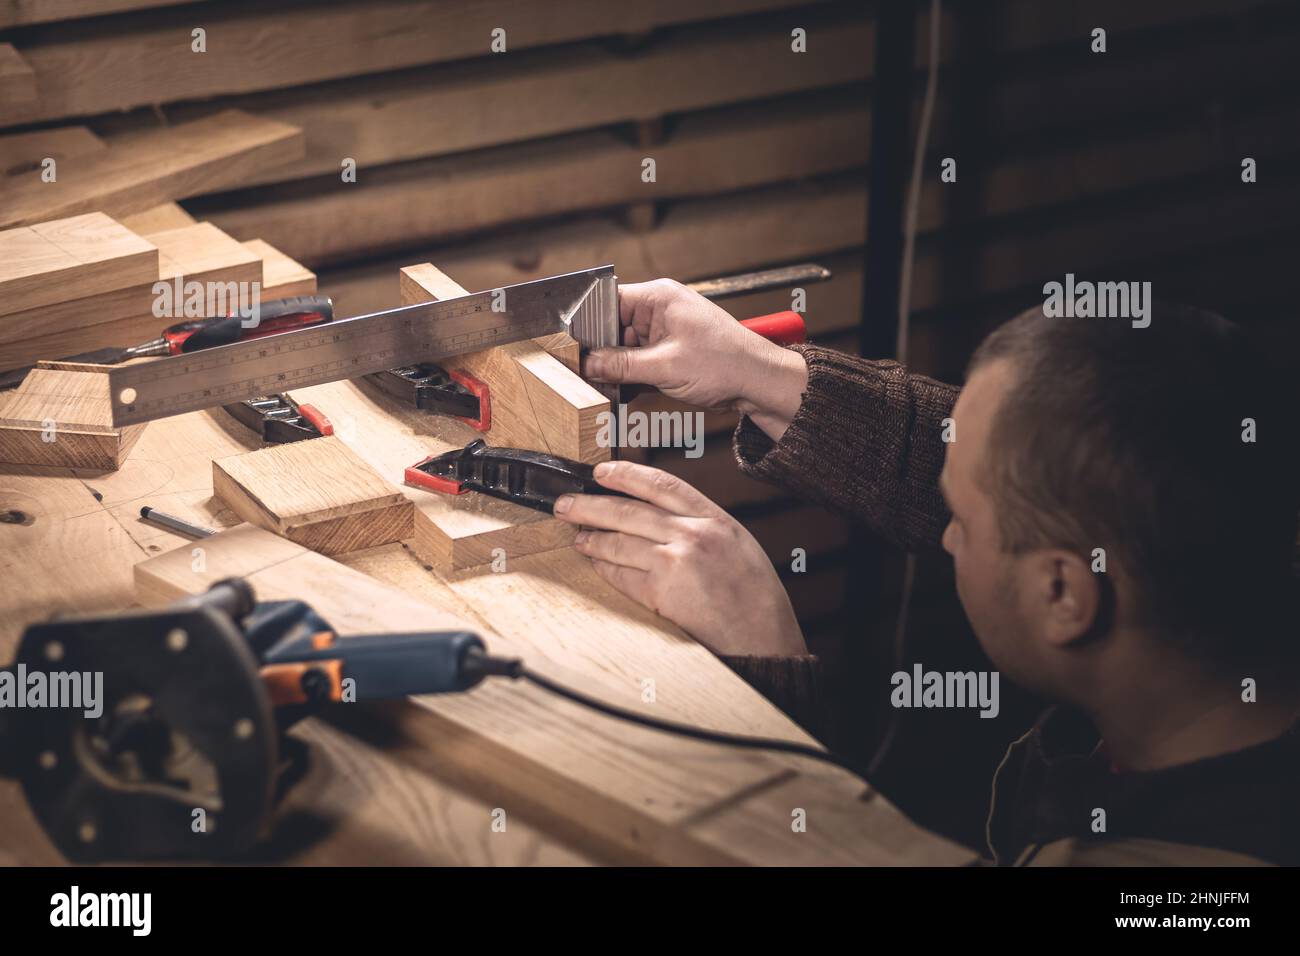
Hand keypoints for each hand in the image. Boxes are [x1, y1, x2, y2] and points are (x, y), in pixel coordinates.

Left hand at [554, 460, 806, 657]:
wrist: (764, 639)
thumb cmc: (754, 597)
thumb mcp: (737, 545)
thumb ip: (702, 526)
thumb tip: (658, 517)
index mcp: (715, 518)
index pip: (662, 484)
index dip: (627, 474)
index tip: (601, 471)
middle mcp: (694, 534)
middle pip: (629, 511)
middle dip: (591, 505)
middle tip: (566, 504)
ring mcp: (676, 562)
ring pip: (619, 542)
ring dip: (592, 539)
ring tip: (578, 538)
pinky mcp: (663, 593)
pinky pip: (623, 576)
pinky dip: (605, 569)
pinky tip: (596, 564)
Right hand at [584, 279, 805, 437]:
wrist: (757, 383)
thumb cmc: (726, 363)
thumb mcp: (665, 366)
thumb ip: (621, 365)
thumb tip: (588, 364)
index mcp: (658, 298)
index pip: (607, 300)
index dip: (586, 323)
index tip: (571, 346)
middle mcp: (658, 310)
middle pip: (611, 327)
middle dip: (600, 352)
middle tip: (586, 374)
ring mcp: (663, 332)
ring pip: (622, 348)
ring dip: (614, 368)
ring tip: (606, 386)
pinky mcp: (667, 353)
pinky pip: (637, 362)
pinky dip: (628, 377)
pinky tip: (620, 392)